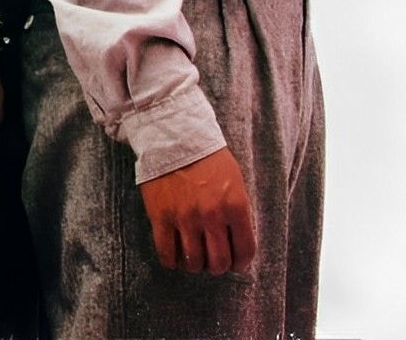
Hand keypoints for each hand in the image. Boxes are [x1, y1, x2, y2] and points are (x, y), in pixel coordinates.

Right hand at [138, 147, 255, 274]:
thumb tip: (236, 240)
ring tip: (194, 259)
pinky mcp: (161, 217)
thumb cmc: (208, 158)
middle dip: (218, 267)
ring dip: (196, 265)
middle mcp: (212, 216)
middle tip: (213, 262)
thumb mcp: (235, 181)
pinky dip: (172, 262)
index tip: (236, 263)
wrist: (174, 137)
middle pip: (219, 261)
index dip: (241, 263)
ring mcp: (185, 218)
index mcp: (235, 206)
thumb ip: (237, 211)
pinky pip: (166, 252)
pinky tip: (175, 258)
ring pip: (194, 261)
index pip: (245, 250)